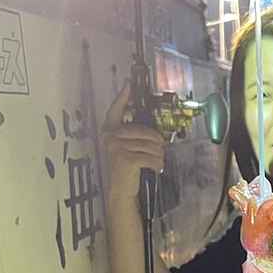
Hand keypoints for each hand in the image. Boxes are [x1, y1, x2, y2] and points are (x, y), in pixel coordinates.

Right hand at [101, 82, 165, 203]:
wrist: (120, 188)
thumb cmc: (126, 167)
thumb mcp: (128, 148)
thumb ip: (134, 136)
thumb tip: (155, 132)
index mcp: (110, 131)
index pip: (116, 111)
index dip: (122, 97)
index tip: (128, 84)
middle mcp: (111, 136)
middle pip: (144, 130)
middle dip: (157, 141)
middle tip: (161, 148)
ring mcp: (117, 147)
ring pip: (150, 145)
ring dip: (159, 154)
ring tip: (158, 160)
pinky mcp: (125, 158)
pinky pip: (150, 157)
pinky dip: (157, 164)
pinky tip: (157, 168)